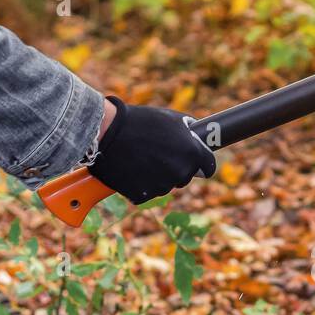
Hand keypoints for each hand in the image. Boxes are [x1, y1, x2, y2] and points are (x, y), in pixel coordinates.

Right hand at [88, 96, 215, 203]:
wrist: (106, 132)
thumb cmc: (139, 121)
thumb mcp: (170, 118)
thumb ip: (188, 130)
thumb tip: (197, 135)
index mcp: (192, 153)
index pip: (209, 167)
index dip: (203, 164)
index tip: (198, 163)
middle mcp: (181, 172)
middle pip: (185, 176)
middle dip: (176, 168)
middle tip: (158, 153)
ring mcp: (162, 186)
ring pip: (165, 185)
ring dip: (157, 176)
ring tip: (141, 157)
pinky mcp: (143, 196)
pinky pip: (146, 192)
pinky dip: (140, 184)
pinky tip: (131, 169)